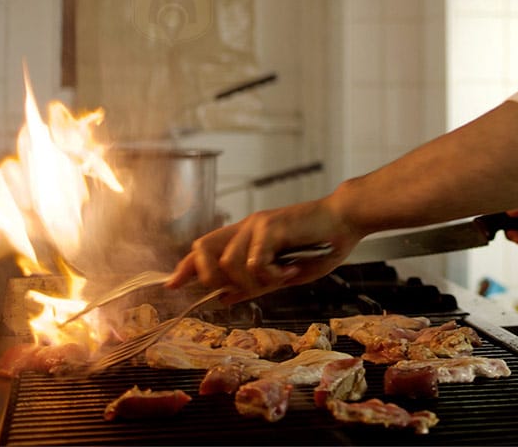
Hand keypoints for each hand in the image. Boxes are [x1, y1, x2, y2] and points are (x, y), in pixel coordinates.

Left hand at [166, 198, 361, 302]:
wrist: (346, 221)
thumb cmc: (321, 245)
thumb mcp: (284, 272)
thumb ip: (255, 283)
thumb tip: (223, 297)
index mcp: (247, 235)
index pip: (204, 248)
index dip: (186, 267)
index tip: (172, 284)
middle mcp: (246, 226)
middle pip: (202, 250)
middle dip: (210, 278)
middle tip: (241, 289)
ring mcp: (257, 224)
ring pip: (228, 264)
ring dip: (253, 282)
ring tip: (282, 278)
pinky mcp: (270, 226)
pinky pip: (253, 262)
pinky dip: (270, 275)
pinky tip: (290, 271)